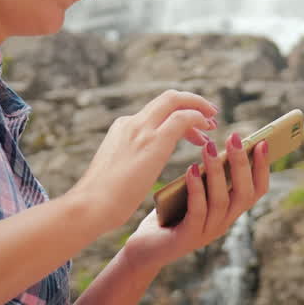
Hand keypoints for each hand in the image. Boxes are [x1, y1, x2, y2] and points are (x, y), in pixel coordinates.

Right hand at [66, 90, 218, 231]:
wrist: (90, 206)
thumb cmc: (101, 200)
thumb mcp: (116, 171)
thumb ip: (130, 161)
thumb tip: (139, 170)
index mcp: (122, 128)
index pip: (155, 111)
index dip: (177, 114)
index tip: (193, 127)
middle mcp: (132, 122)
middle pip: (168, 98)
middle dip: (192, 101)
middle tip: (211, 114)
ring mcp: (142, 129)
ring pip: (176, 101)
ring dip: (199, 108)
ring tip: (213, 123)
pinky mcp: (154, 141)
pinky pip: (183, 118)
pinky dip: (199, 118)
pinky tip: (208, 132)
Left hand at [123, 133, 270, 268]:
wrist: (145, 248)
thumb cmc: (171, 213)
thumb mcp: (193, 192)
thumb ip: (206, 177)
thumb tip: (216, 146)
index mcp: (230, 211)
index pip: (256, 191)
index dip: (263, 168)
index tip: (262, 142)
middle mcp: (224, 223)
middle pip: (244, 194)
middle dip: (241, 164)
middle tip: (234, 137)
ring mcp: (207, 232)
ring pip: (221, 201)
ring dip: (216, 171)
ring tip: (209, 147)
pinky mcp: (187, 238)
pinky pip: (197, 211)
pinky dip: (197, 189)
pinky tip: (192, 169)